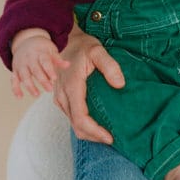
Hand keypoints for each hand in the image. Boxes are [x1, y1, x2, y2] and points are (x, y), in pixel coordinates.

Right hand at [11, 31, 69, 98]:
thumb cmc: (42, 48)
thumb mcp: (51, 50)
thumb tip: (68, 65)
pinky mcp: (15, 70)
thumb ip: (58, 60)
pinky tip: (20, 97)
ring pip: (24, 76)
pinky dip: (15, 88)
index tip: (54, 79)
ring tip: (37, 95)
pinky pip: (13, 80)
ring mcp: (21, 64)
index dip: (49, 70)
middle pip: (35, 70)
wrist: (26, 40)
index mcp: (40, 53)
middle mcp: (29, 58)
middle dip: (42, 80)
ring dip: (30, 86)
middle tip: (50, 89)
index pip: (45, 62)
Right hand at [53, 24, 124, 143]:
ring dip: (88, 132)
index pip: (81, 117)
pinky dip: (83, 124)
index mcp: (72, 86)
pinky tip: (96, 123)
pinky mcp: (60, 98)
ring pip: (72, 123)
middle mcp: (62, 95)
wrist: (66, 41)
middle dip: (94, 136)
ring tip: (106, 133)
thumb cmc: (82, 46)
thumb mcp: (98, 50)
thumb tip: (120, 84)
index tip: (110, 137)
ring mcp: (59, 97)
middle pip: (76, 125)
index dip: (95, 131)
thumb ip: (110, 66)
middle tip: (112, 139)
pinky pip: (71, 116)